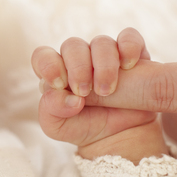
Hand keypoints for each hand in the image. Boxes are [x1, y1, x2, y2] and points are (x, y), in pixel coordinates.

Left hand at [31, 28, 167, 162]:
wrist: (124, 138)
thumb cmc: (86, 127)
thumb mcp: (59, 127)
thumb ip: (51, 111)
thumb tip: (70, 98)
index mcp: (58, 73)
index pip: (43, 56)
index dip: (48, 64)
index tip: (60, 84)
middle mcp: (81, 60)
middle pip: (73, 45)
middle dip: (78, 67)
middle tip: (84, 91)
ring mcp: (107, 55)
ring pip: (101, 42)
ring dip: (104, 65)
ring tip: (107, 91)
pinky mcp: (132, 55)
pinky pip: (129, 37)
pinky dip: (128, 47)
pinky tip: (128, 65)